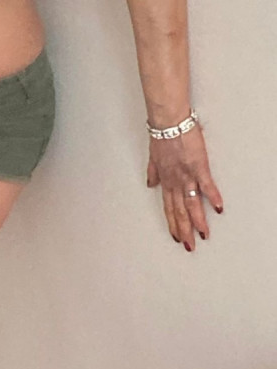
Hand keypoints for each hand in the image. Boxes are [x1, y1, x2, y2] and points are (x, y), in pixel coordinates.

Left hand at [146, 124, 223, 250]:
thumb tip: (150, 184)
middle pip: (179, 211)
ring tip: (203, 235)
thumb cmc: (162, 136)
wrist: (168, 122)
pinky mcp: (198, 166)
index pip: (168, 207)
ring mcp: (186, 175)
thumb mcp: (152, 157)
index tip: (176, 235)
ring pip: (191, 204)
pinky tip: (218, 208)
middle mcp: (174, 182)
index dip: (172, 223)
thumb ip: (152, 173)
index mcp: (165, 180)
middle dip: (184, 230)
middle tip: (189, 246)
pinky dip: (212, 197)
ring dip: (198, 221)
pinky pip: (206, 185)